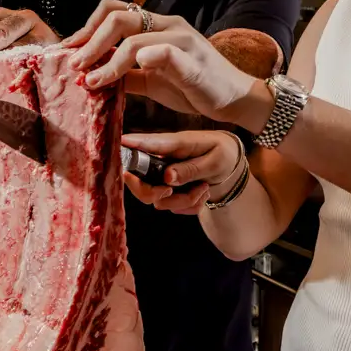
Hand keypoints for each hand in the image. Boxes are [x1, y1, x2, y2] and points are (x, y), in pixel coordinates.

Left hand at [65, 0, 261, 123]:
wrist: (234, 100)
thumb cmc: (195, 88)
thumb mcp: (152, 81)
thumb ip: (126, 74)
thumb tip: (91, 76)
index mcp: (157, 26)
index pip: (115, 11)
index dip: (87, 28)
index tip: (69, 51)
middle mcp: (168, 25)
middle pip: (118, 17)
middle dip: (90, 40)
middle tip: (75, 64)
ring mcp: (182, 39)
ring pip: (134, 37)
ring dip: (106, 59)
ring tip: (91, 80)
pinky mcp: (192, 59)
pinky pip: (160, 51)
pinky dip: (135, 61)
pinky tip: (117, 78)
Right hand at [120, 130, 243, 213]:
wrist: (231, 165)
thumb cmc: (222, 153)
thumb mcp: (214, 161)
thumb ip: (191, 169)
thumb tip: (167, 178)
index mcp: (173, 144)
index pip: (148, 143)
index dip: (131, 146)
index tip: (119, 146)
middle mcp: (161, 161)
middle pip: (138, 181)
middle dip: (154, 193)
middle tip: (172, 191)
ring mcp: (163, 177)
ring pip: (158, 200)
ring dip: (185, 200)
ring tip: (204, 188)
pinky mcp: (169, 191)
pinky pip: (173, 207)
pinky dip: (191, 205)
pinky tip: (202, 193)